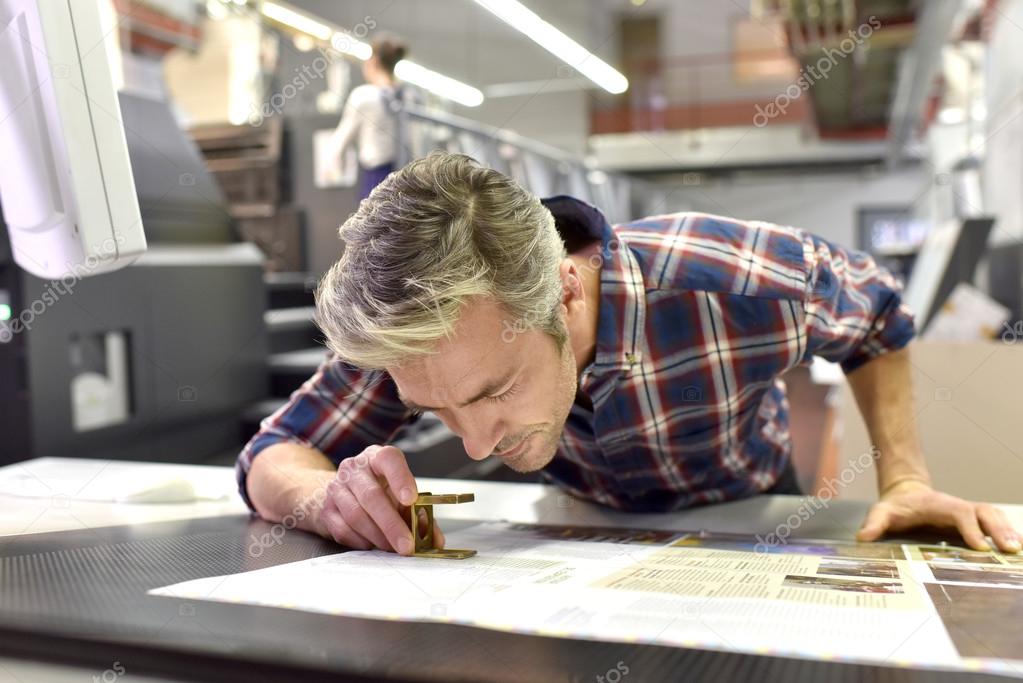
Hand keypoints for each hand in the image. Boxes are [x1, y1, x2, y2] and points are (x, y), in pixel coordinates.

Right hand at [314, 445, 444, 554]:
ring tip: (392, 548)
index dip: (401, 479)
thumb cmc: (379, 491)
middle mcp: (354, 468)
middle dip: (391, 524)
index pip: (388, 460)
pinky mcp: (326, 510)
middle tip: (406, 545)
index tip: (412, 500)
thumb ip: (420, 515)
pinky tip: (373, 545)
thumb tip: (434, 540)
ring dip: (378, 536)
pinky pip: (343, 530)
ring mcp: (336, 488)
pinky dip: (361, 542)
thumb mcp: (400, 495)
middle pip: (371, 495)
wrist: (342, 494)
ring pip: (356, 515)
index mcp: (377, 457)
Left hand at [856, 479, 1021, 552]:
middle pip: (984, 512)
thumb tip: (863, 537)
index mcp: (938, 504)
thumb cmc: (895, 507)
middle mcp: (957, 507)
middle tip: (1011, 549)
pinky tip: (1016, 550)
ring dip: (1007, 531)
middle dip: (999, 529)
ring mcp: (968, 513)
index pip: (960, 513)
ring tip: (1017, 551)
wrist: (906, 495)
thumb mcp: (881, 512)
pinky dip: (1007, 533)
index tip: (981, 547)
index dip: (971, 528)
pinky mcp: (973, 522)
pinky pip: (995, 524)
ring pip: (994, 517)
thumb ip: (874, 523)